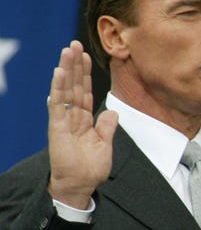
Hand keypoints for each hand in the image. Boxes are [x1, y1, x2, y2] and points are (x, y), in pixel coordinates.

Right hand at [47, 41, 117, 207]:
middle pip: (75, 86)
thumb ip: (107, 127)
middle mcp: (73, 116)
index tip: (86, 56)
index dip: (86, 74)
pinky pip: (58, 103)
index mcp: (86, 120)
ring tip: (67, 50)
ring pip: (66, 90)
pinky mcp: (57, 127)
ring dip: (67, 69)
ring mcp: (64, 120)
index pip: (86, 91)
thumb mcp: (105, 145)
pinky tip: (59, 72)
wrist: (80, 186)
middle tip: (74, 44)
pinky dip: (59, 87)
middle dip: (75, 65)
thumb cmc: (91, 169)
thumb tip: (113, 112)